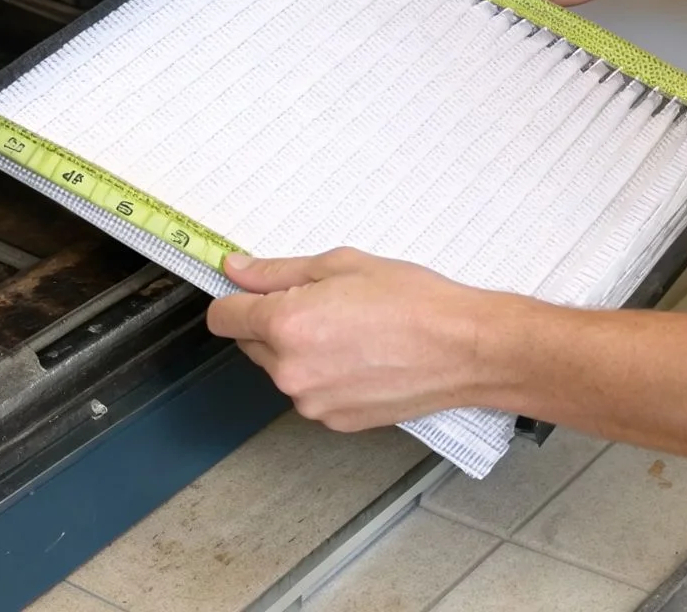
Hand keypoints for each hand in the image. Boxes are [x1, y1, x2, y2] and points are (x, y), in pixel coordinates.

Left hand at [205, 247, 499, 431]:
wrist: (464, 348)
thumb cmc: (415, 303)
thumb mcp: (342, 265)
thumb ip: (278, 272)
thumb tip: (237, 271)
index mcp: (286, 325)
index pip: (222, 317)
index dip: (236, 299)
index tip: (252, 292)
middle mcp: (290, 371)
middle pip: (250, 344)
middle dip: (273, 323)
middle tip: (323, 304)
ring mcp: (312, 402)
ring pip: (282, 370)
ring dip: (300, 352)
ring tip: (351, 332)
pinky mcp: (334, 421)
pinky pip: (311, 393)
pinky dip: (325, 376)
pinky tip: (361, 357)